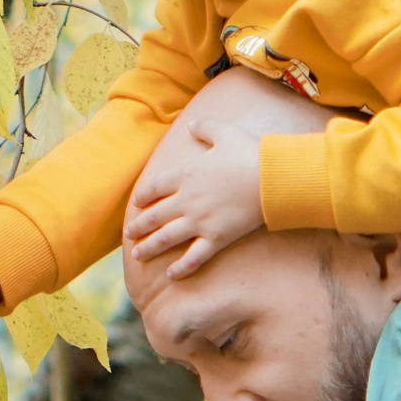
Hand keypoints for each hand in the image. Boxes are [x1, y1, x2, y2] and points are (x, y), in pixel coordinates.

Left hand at [123, 116, 265, 277]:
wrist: (272, 178)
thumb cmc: (250, 154)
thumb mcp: (225, 133)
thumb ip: (205, 128)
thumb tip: (191, 126)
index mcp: (185, 175)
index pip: (154, 187)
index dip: (143, 197)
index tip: (137, 204)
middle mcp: (186, 200)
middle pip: (154, 216)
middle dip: (139, 227)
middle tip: (128, 235)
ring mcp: (199, 221)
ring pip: (166, 238)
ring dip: (150, 248)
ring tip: (138, 256)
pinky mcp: (216, 238)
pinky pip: (194, 257)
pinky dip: (181, 268)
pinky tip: (171, 275)